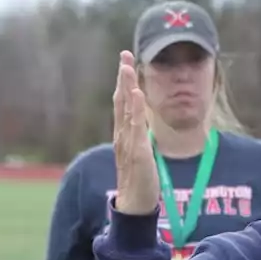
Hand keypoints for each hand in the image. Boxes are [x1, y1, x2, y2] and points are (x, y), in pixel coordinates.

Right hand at [112, 50, 159, 214]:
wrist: (134, 204)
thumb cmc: (138, 180)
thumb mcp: (138, 152)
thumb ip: (137, 136)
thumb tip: (139, 122)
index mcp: (123, 134)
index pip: (123, 103)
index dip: (124, 82)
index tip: (125, 61)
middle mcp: (122, 135)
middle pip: (121, 100)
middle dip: (123, 77)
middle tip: (124, 54)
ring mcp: (129, 143)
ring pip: (127, 110)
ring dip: (127, 87)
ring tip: (128, 67)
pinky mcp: (138, 153)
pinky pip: (137, 128)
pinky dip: (136, 110)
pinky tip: (137, 95)